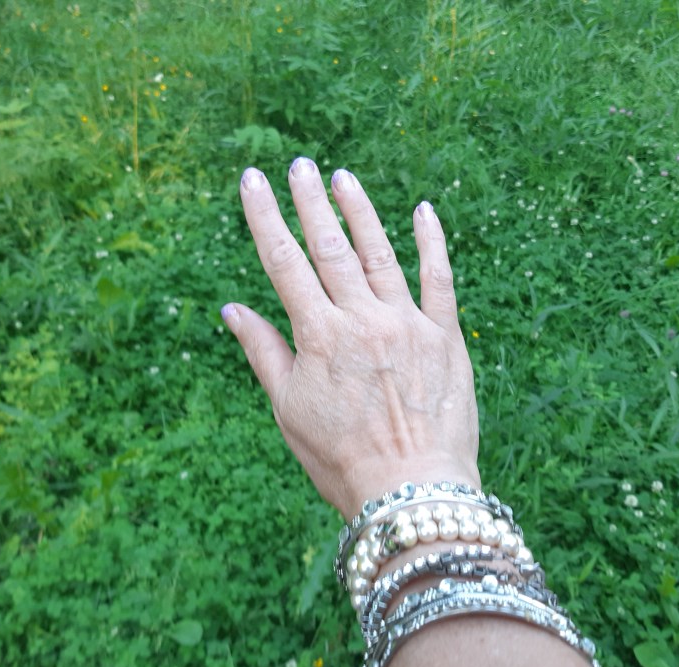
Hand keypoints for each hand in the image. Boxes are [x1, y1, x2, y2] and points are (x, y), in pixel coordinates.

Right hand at [223, 157, 479, 520]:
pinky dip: (432, 243)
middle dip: (309, 203)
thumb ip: (264, 353)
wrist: (411, 490)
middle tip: (298, 165)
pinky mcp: (446, 337)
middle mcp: (362, 320)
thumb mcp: (290, 410)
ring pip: (380, 254)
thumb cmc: (341, 459)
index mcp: (318, 337)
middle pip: (330, 249)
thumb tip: (232, 309)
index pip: (284, 264)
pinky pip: (439, 279)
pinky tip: (422, 211)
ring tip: (342, 177)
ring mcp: (407, 324)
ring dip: (360, 212)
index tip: (253, 180)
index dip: (266, 218)